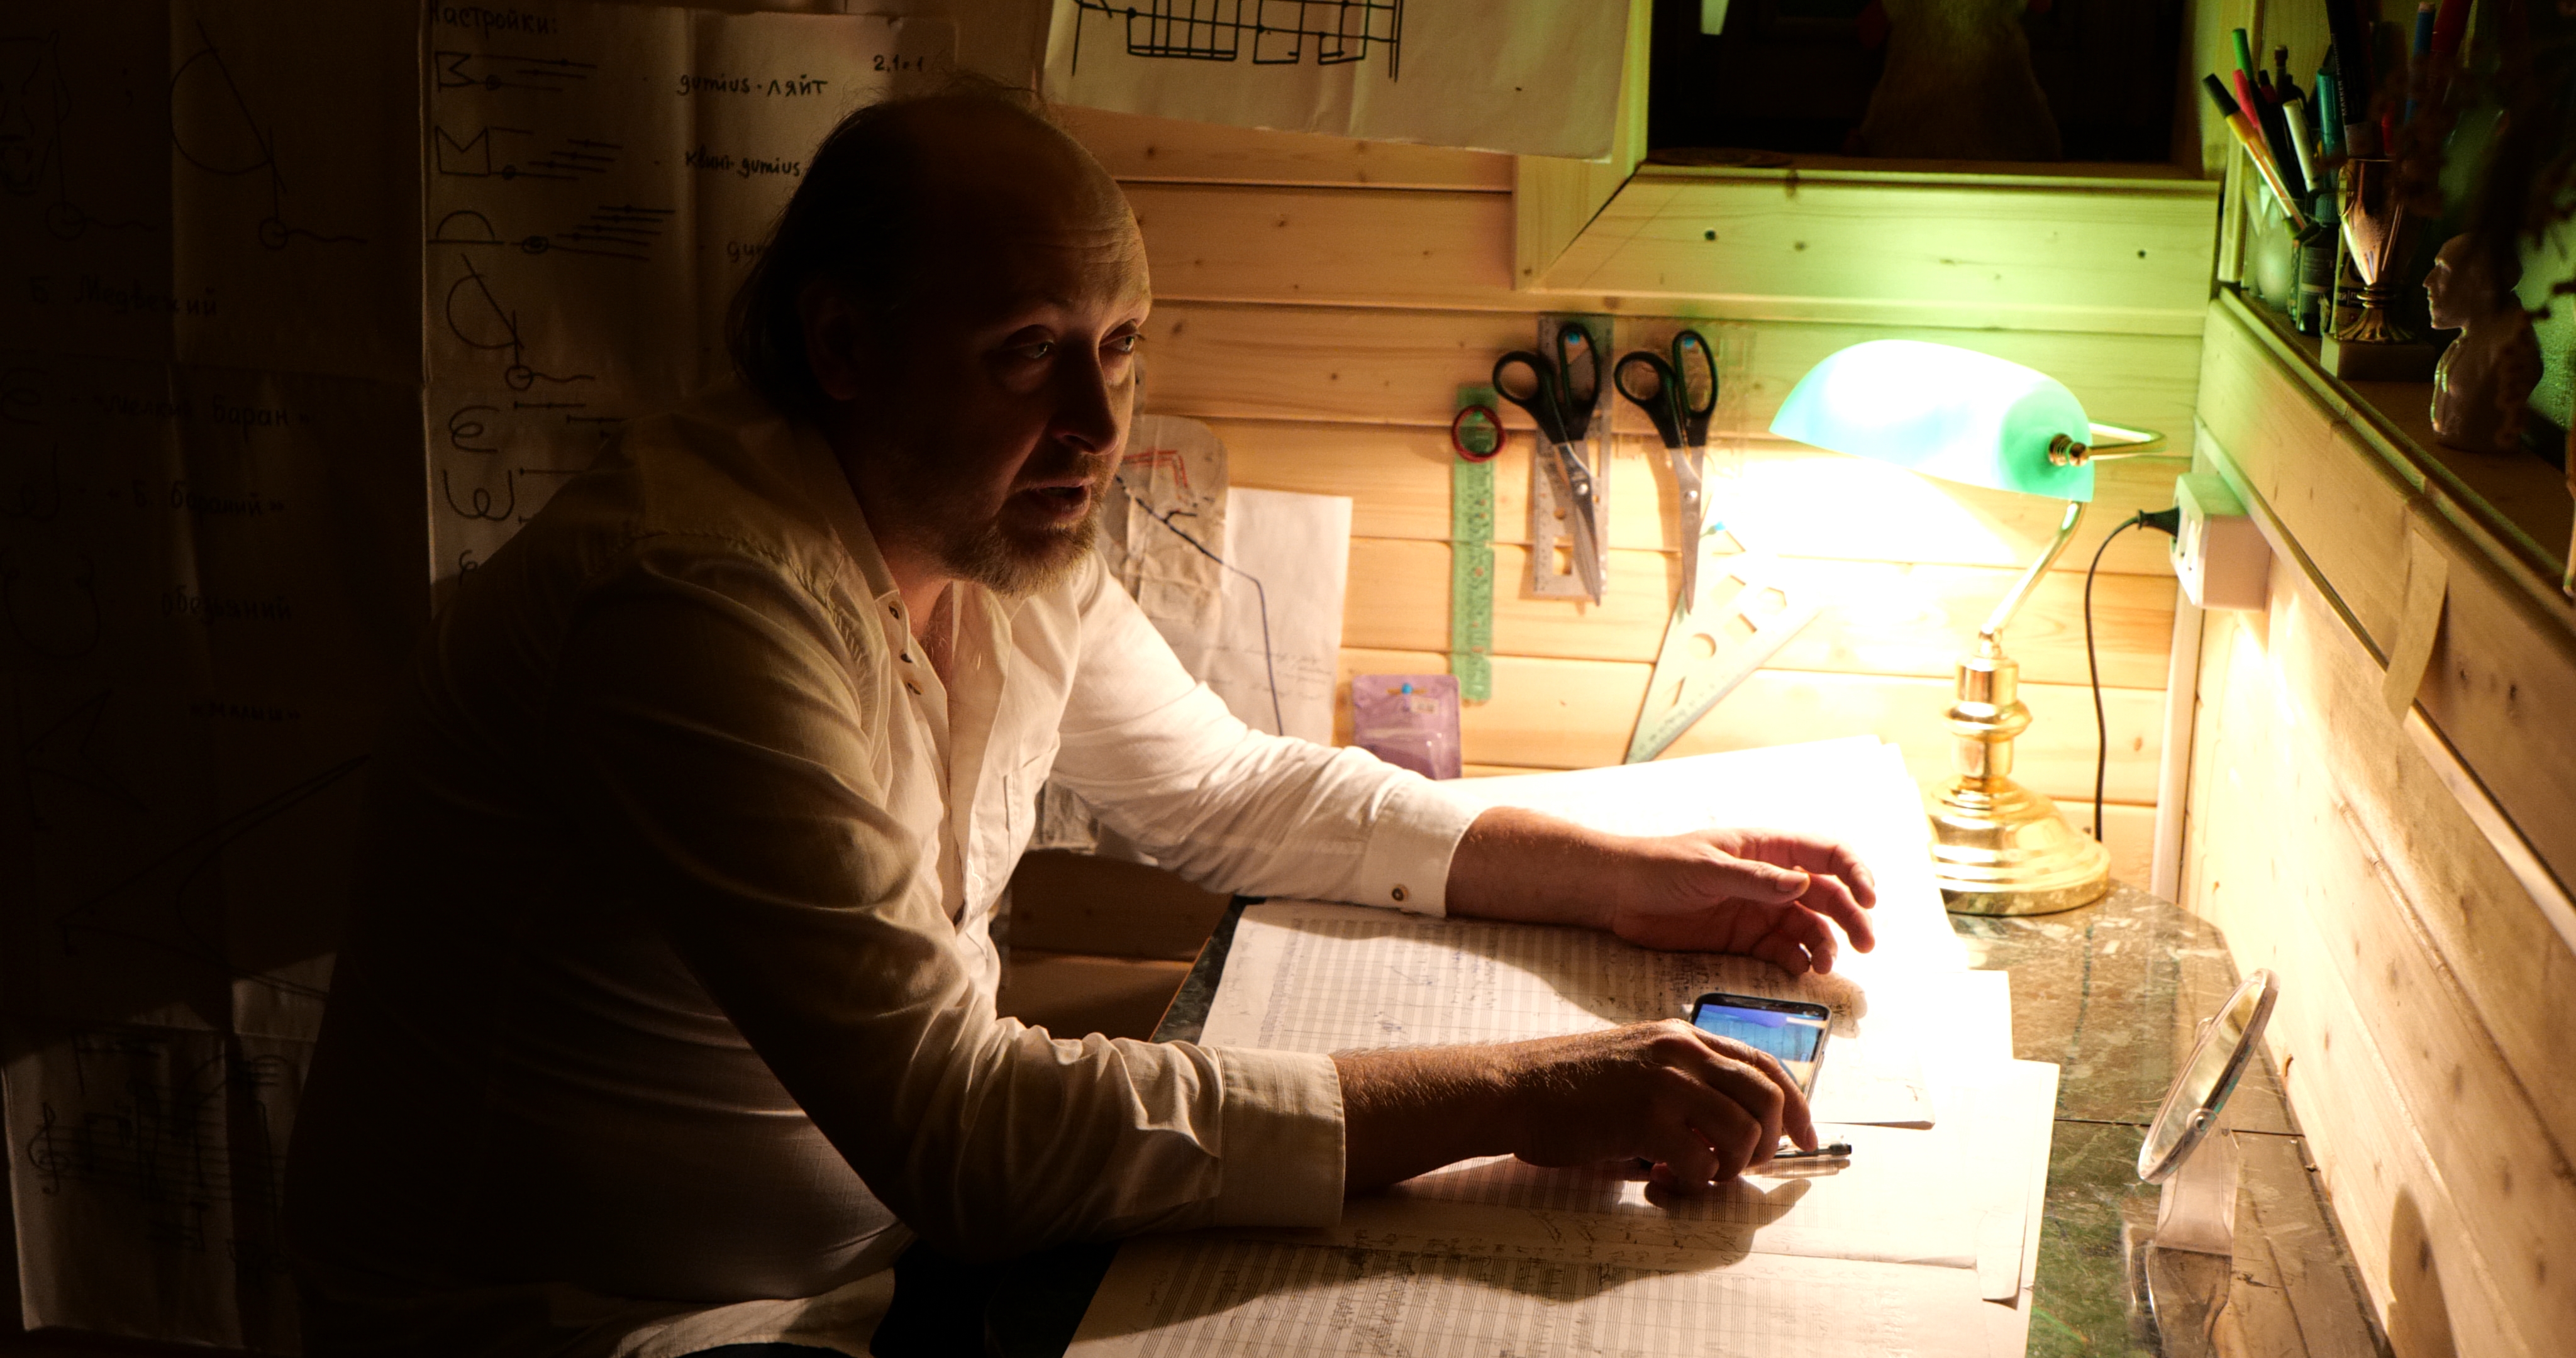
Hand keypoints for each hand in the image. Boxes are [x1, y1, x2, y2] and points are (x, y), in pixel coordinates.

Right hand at [1336, 1020, 1816, 1193]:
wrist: (1512, 1086)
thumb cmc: (1567, 1084)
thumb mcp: (1635, 1061)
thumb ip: (1682, 1081)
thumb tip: (1728, 1127)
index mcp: (1682, 1036)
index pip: (1766, 1065)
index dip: (1796, 1106)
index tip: (1804, 1137)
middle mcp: (1682, 1052)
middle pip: (1767, 1098)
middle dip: (1769, 1143)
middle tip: (1744, 1168)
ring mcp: (1665, 1082)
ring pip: (1742, 1132)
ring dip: (1731, 1167)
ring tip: (1698, 1176)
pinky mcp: (1645, 1117)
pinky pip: (1702, 1161)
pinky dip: (1695, 1182)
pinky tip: (1664, 1182)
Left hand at [1600, 828, 1877, 973]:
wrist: (1617, 895)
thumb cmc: (1659, 867)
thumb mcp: (1706, 869)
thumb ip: (1755, 879)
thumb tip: (1802, 885)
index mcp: (1767, 847)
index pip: (1826, 854)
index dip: (1855, 873)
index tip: (1870, 899)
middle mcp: (1772, 879)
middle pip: (1827, 896)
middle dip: (1851, 917)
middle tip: (1865, 944)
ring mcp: (1760, 910)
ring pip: (1810, 927)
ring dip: (1825, 944)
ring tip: (1823, 965)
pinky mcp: (1745, 939)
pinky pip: (1784, 950)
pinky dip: (1798, 960)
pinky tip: (1799, 969)